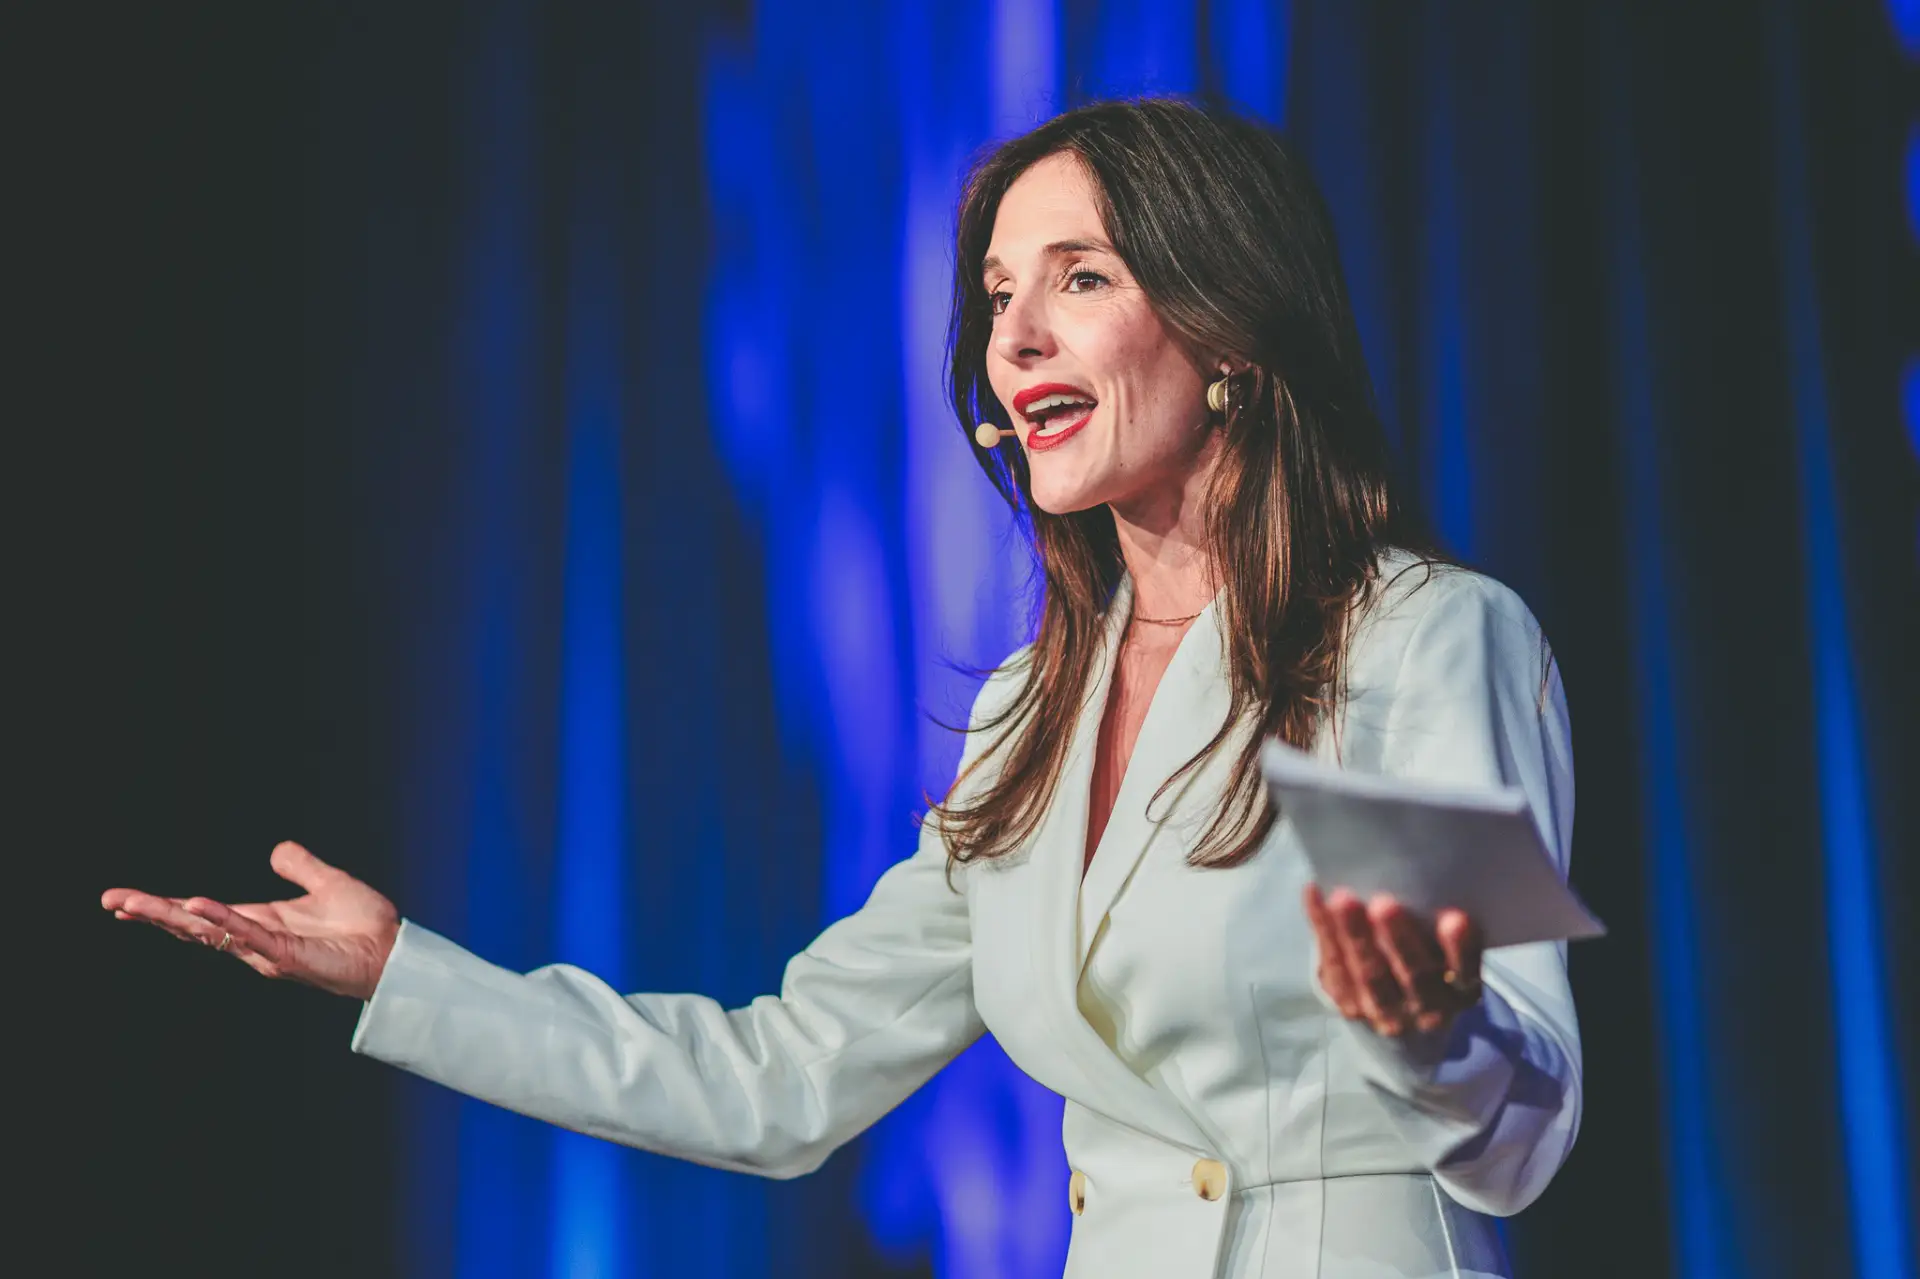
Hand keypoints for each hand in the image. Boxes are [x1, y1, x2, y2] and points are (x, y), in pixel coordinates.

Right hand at [102, 841, 400, 1000]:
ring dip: (172, 917)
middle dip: (152, 913)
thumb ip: (301, 867)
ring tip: (135, 904)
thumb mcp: (327, 884)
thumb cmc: (365, 925)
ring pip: (210, 932)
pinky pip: (249, 936)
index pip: (200, 914)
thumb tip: (277, 850)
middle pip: (192, 925)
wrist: (395, 949)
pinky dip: (223, 920)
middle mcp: (256, 939)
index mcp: (259, 922)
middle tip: (111, 902)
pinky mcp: (287, 956)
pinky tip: (197, 906)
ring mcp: (268, 950)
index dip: (163, 907)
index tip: (122, 901)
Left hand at [1303, 884, 1483, 1037]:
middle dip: (1399, 940)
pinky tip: (1316, 895)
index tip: (1456, 918)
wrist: (1399, 1013)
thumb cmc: (1428, 962)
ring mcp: (1384, 1012)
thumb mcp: (1447, 954)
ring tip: (1344, 900)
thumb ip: (1443, 927)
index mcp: (1459, 993)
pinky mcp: (1349, 1004)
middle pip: (1414, 975)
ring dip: (1355, 936)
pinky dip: (1324, 930)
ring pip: (1369, 975)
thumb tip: (1429, 874)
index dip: (1462, 948)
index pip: (1465, 973)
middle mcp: (1426, 1009)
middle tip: (1386, 905)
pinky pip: (1334, 966)